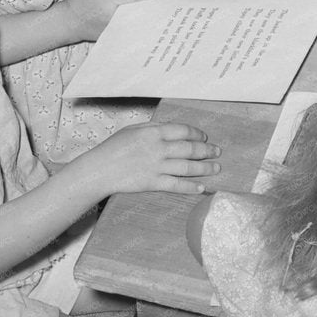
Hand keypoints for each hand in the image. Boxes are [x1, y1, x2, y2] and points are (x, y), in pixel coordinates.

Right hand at [64, 0, 163, 40]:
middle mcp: (114, 15)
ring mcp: (115, 28)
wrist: (70, 23)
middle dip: (152, 3)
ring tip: (163, 7)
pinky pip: (131, 27)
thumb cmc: (84, 1)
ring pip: (137, 19)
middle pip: (139, 8)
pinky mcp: (116, 36)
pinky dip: (140, 22)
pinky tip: (149, 17)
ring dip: (148, 13)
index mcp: (109, 0)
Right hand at [82, 122, 220, 195]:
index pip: (183, 131)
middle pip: (189, 149)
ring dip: (204, 168)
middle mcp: (158, 148)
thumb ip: (153, 129)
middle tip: (217, 152)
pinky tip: (201, 188)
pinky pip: (175, 185)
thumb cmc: (114, 147)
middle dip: (206, 151)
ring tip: (216, 168)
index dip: (196, 134)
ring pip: (187, 167)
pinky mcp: (152, 183)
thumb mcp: (133, 130)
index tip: (204, 137)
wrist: (99, 169)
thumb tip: (171, 128)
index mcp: (153, 132)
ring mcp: (156, 166)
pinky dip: (190, 187)